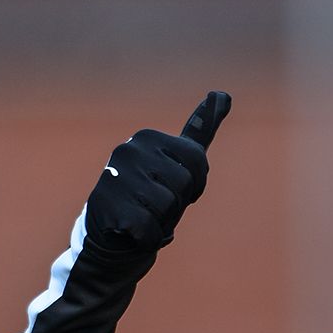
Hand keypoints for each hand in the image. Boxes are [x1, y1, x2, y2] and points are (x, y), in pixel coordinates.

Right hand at [85, 91, 230, 251]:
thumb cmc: (152, 195)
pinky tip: (133, 231)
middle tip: (154, 203)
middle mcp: (129, 150)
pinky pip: (150, 228)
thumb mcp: (178, 159)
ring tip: (143, 213)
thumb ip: (201, 128)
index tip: (176, 185)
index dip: (194, 183)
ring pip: (167, 205)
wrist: (112, 233)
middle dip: (177, 202)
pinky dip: (149, 238)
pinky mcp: (108, 205)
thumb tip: (224, 94)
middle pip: (184, 183)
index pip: (197, 162)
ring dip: (162, 220)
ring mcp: (116, 175)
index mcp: (149, 138)